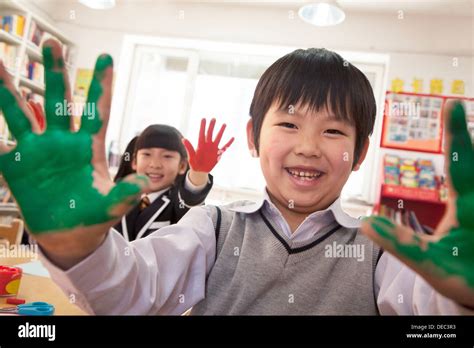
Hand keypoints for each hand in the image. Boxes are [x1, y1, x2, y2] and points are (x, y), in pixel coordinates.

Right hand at [0, 40, 149, 266]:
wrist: (69, 234)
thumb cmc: (94, 216)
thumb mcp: (111, 205)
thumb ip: (125, 193)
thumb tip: (145, 183)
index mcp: (88, 147)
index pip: (97, 111)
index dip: (101, 85)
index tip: (107, 57)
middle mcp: (61, 142)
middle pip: (58, 101)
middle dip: (55, 73)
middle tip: (52, 43)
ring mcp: (37, 151)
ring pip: (20, 113)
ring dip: (7, 90)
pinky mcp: (16, 166)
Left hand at [182, 118, 233, 172]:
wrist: (200, 171)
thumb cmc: (194, 164)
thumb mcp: (191, 157)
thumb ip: (189, 148)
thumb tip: (184, 139)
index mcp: (200, 145)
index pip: (202, 133)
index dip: (203, 126)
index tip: (204, 119)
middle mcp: (207, 145)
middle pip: (210, 133)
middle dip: (212, 126)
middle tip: (213, 119)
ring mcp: (214, 148)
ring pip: (218, 138)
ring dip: (221, 131)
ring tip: (224, 124)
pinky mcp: (218, 154)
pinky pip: (225, 147)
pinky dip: (229, 143)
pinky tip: (233, 138)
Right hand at [361, 100, 473, 307]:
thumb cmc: (466, 280)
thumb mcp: (432, 266)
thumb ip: (401, 243)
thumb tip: (367, 222)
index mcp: (469, 209)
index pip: (461, 164)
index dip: (455, 134)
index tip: (452, 105)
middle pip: (473, 161)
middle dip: (464, 136)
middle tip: (454, 107)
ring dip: (467, 149)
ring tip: (457, 125)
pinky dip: (467, 164)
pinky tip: (462, 161)